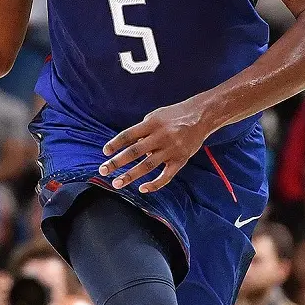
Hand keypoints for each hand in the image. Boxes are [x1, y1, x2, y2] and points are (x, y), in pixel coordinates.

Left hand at [99, 100, 213, 192]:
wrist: (201, 117)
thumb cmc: (174, 116)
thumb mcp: (156, 116)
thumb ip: (142, 130)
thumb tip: (128, 146)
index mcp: (152, 124)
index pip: (129, 135)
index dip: (116, 143)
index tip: (105, 152)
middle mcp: (161, 136)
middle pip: (135, 151)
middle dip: (117, 162)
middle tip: (103, 171)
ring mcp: (171, 149)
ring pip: (147, 165)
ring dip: (130, 176)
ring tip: (117, 183)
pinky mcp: (180, 160)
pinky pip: (166, 176)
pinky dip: (154, 184)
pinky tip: (142, 189)